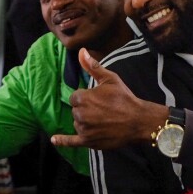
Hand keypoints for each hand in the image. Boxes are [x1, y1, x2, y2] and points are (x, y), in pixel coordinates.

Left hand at [51, 48, 167, 150]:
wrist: (138, 121)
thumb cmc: (124, 98)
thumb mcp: (109, 79)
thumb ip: (92, 66)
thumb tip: (81, 51)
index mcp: (82, 98)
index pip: (75, 98)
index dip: (86, 98)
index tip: (98, 99)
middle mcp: (80, 114)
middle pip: (76, 111)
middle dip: (85, 110)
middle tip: (103, 110)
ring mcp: (84, 129)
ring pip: (77, 124)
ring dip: (85, 122)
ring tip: (103, 120)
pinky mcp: (89, 141)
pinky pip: (72, 142)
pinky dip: (62, 141)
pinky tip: (54, 140)